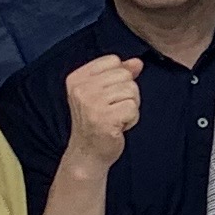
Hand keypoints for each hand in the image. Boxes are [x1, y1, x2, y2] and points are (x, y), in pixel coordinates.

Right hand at [61, 54, 142, 170]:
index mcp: (77, 78)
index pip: (113, 60)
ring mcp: (91, 103)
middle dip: (127, 94)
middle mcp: (81, 89)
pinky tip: (118, 126)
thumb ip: (119, 74)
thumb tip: (137, 62)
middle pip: (125, 75)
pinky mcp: (104, 118)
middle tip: (113, 110)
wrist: (88, 154)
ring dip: (130, 107)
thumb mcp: (102, 93)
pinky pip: (133, 108)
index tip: (108, 96)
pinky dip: (131, 119)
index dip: (119, 78)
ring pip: (132, 90)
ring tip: (115, 118)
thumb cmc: (96, 122)